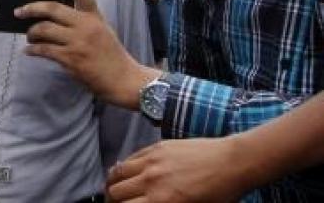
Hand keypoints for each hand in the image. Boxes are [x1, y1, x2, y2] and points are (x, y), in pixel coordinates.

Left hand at [17, 0, 157, 108]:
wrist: (123, 79)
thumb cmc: (110, 55)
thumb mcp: (102, 30)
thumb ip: (82, 21)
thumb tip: (49, 17)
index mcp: (94, 16)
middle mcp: (86, 26)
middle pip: (52, 8)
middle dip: (31, 8)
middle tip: (19, 11)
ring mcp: (78, 42)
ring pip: (44, 29)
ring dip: (31, 32)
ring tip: (28, 36)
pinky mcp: (71, 59)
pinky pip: (44, 50)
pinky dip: (32, 49)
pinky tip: (29, 51)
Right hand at [106, 138, 249, 201]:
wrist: (233, 162)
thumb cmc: (221, 192)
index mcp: (161, 201)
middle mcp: (151, 180)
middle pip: (115, 192)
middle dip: (111, 200)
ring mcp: (152, 161)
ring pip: (117, 172)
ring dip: (112, 183)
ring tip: (114, 189)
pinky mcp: (157, 147)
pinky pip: (131, 157)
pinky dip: (123, 167)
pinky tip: (126, 173)